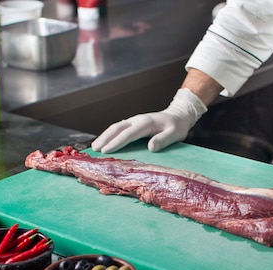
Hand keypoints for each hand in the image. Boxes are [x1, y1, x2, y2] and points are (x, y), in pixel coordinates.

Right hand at [91, 88, 206, 152]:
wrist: (178, 115)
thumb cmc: (177, 126)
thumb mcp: (175, 134)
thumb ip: (164, 140)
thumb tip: (150, 148)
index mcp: (146, 123)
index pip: (128, 133)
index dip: (116, 142)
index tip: (106, 151)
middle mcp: (137, 120)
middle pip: (117, 128)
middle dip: (105, 138)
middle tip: (94, 150)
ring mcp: (134, 120)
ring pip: (116, 127)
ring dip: (104, 136)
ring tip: (95, 147)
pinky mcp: (133, 123)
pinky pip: (119, 128)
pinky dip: (110, 134)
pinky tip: (104, 142)